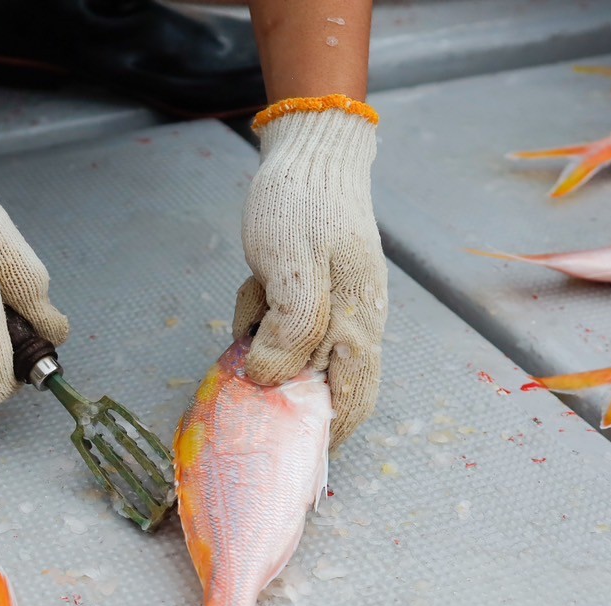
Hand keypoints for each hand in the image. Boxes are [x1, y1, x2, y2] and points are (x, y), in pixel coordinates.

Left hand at [233, 96, 385, 449]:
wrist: (310, 150)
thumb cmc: (302, 205)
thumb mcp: (289, 269)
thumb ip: (288, 332)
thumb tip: (271, 382)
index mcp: (357, 325)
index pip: (351, 404)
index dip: (322, 436)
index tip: (285, 449)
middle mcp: (356, 325)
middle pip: (324, 389)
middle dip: (282, 383)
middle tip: (252, 354)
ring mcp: (339, 310)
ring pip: (296, 357)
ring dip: (265, 340)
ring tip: (256, 295)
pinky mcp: (318, 295)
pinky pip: (286, 327)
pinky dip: (262, 316)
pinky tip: (256, 286)